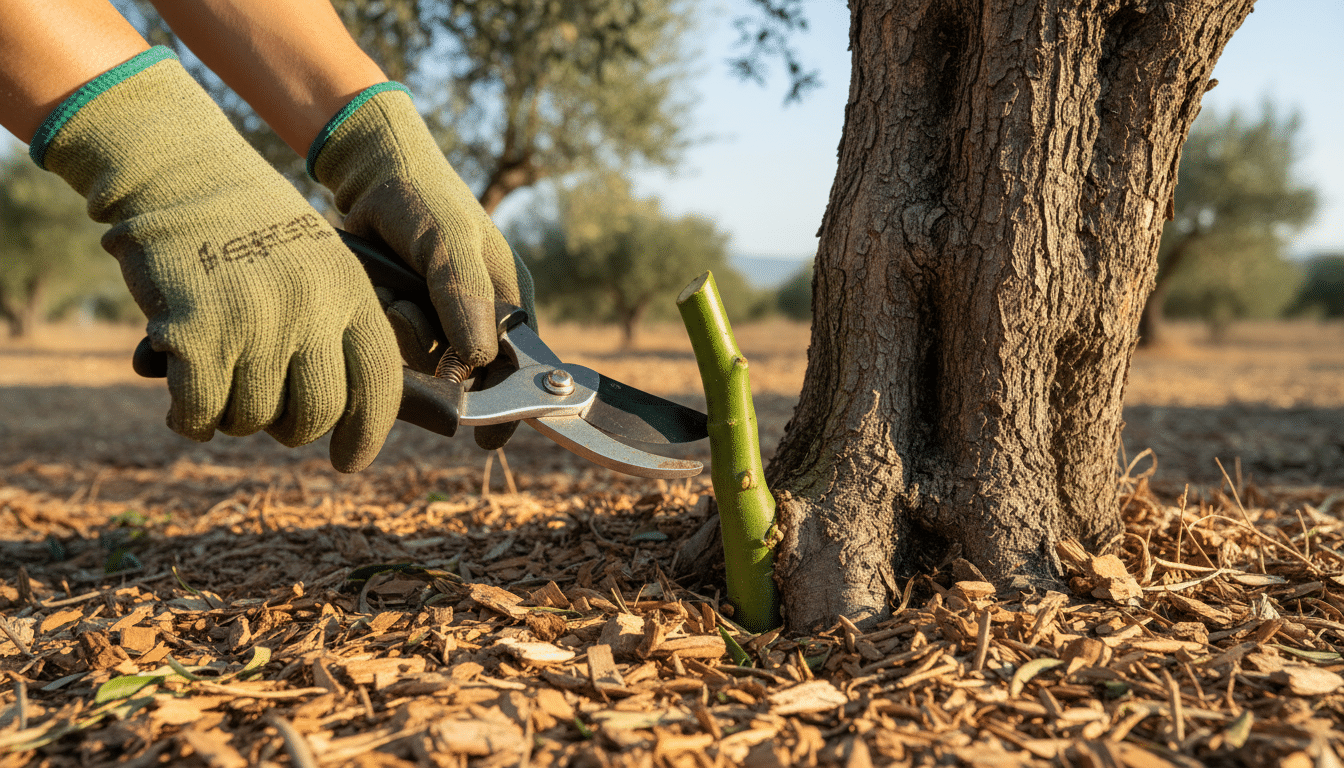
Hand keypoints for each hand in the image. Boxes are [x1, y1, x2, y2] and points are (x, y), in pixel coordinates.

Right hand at [34, 50, 400, 471]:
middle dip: (290, 429)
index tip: (349, 462)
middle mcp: (311, 308)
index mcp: (352, 292)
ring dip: (231, 417)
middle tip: (269, 418)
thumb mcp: (324, 271)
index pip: (379, 384)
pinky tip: (182, 406)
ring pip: (253, 417)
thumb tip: (424, 421)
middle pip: (315, 414)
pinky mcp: (196, 331)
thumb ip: (355, 339)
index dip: (367, 433)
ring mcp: (255, 320)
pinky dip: (190, 419)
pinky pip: (201, 412)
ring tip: (218, 384)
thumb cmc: (256, 234)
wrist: (180, 173)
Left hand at [310, 84, 535, 449]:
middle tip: (407, 308)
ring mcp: (442, 321)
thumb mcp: (452, 247)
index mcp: (513, 303)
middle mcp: (482, 319)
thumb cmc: (425, 200)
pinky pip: (394, 348)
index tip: (488, 436)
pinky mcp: (405, 318)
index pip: (518, 371)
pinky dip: (381, 324)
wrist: (371, 171)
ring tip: (388, 289)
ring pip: (424, 366)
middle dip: (431, 353)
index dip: (504, 405)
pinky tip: (377, 291)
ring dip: (399, 334)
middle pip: (464, 376)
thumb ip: (467, 302)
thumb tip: (474, 366)